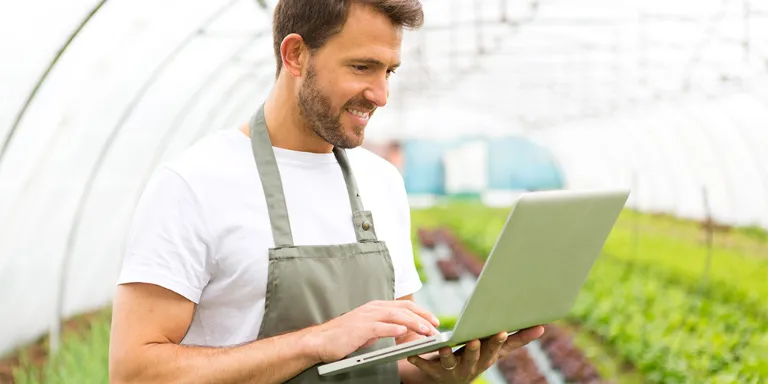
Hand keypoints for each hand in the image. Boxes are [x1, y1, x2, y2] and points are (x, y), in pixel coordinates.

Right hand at [306, 300, 440, 362]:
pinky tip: (403, 331)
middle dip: (422, 317)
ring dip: (413, 323)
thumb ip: (385, 327)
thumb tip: (404, 330)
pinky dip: (392, 328)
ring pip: (395, 316)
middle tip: (436, 327)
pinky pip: (379, 327)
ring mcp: (366, 317)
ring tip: (426, 330)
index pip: (404, 306)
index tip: (434, 320)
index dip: (421, 311)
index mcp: (376, 307)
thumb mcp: (369, 330)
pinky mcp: (359, 328)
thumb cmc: (344, 337)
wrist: (321, 341)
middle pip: (403, 309)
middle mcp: (373, 308)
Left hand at [406, 326, 544, 382]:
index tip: (503, 331)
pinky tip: (413, 353)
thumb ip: (517, 339)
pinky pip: (425, 365)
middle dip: (478, 348)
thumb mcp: (495, 348)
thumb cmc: (474, 356)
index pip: (497, 348)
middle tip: (479, 338)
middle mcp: (472, 366)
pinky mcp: (433, 372)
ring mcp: (452, 370)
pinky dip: (419, 359)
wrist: (444, 378)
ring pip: (451, 362)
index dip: (499, 341)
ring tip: (446, 346)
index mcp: (487, 357)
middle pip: (476, 356)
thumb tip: (543, 326)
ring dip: (449, 355)